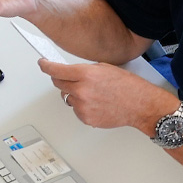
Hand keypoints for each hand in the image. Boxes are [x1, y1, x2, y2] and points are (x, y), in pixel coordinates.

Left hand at [39, 58, 177, 131]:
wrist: (139, 104)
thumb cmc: (127, 85)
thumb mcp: (104, 68)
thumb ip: (84, 69)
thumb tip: (70, 71)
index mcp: (85, 74)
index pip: (56, 70)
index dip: (46, 66)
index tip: (43, 64)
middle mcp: (81, 90)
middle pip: (58, 84)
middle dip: (61, 79)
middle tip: (69, 78)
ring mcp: (82, 106)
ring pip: (67, 98)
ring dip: (74, 94)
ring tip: (92, 93)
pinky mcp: (86, 118)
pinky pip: (76, 110)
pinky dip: (81, 106)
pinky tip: (96, 103)